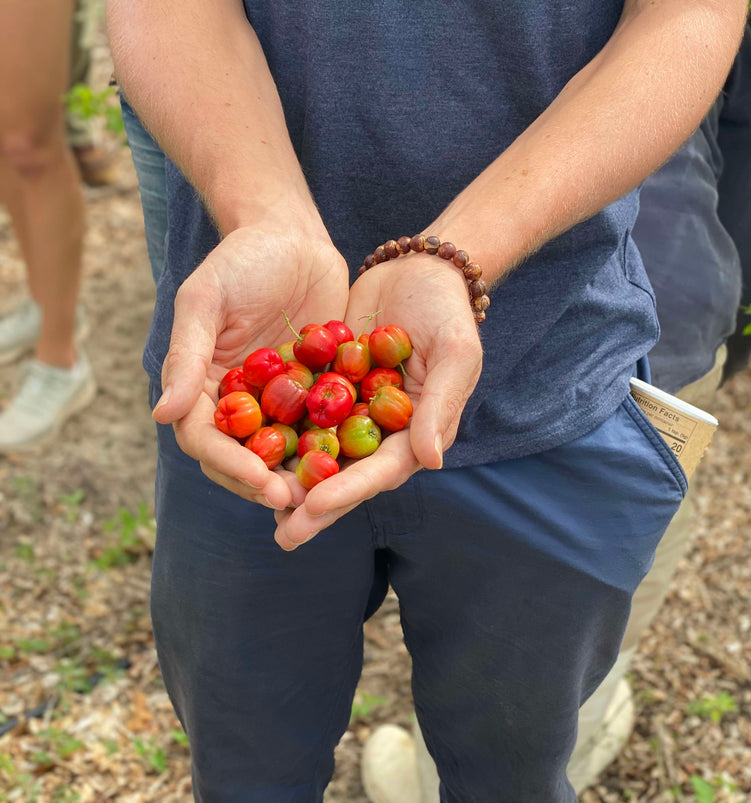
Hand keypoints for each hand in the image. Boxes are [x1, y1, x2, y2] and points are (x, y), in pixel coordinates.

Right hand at [153, 224, 348, 511]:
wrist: (293, 235)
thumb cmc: (241, 259)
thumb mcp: (206, 299)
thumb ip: (186, 355)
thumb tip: (163, 414)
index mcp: (201, 385)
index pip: (206, 438)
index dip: (230, 463)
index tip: (260, 479)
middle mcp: (238, 401)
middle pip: (243, 457)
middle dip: (265, 482)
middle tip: (296, 501)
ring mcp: (279, 401)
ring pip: (284, 452)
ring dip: (300, 476)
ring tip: (325, 496)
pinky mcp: (317, 393)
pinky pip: (324, 427)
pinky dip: (336, 448)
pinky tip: (358, 465)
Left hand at [273, 254, 482, 549]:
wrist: (419, 268)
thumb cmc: (447, 311)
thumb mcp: (454, 353)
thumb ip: (440, 406)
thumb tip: (430, 461)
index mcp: (415, 434)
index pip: (380, 472)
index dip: (347, 491)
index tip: (314, 507)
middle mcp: (381, 431)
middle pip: (345, 475)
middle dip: (314, 505)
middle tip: (284, 534)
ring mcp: (351, 410)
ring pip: (318, 452)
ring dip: (291, 479)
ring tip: (258, 503)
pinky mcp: (327, 386)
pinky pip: (300, 413)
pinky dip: (277, 431)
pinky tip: (244, 446)